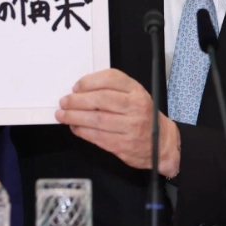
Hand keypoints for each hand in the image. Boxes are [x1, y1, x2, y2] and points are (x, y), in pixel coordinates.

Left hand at [55, 68, 180, 176]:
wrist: (163, 143)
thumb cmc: (144, 116)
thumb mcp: (135, 96)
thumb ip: (113, 90)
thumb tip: (80, 91)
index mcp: (137, 91)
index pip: (110, 79)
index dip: (89, 82)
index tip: (76, 87)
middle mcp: (135, 107)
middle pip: (101, 100)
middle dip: (77, 101)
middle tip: (64, 102)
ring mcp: (131, 127)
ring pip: (97, 120)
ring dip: (75, 117)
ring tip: (63, 115)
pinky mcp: (124, 145)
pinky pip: (98, 137)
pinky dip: (83, 132)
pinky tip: (75, 127)